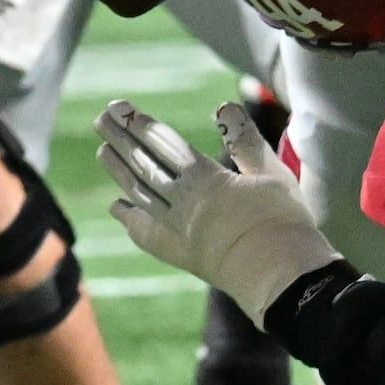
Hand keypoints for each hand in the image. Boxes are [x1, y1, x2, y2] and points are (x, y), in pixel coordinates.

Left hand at [97, 97, 337, 313]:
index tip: (118, 108)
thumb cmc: (283, 222)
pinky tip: (116, 207)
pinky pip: (146, 233)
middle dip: (121, 141)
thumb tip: (224, 106)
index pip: (164, 145)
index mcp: (206, 179)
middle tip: (101, 120)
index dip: (140, 125)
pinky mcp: (181, 254)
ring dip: (120, 172)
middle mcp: (184, 203)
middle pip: (145, 165)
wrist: (280, 278)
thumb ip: (246, 141)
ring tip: (103, 152)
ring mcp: (178, 231)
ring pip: (141, 195)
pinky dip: (129, 217)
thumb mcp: (271, 174)